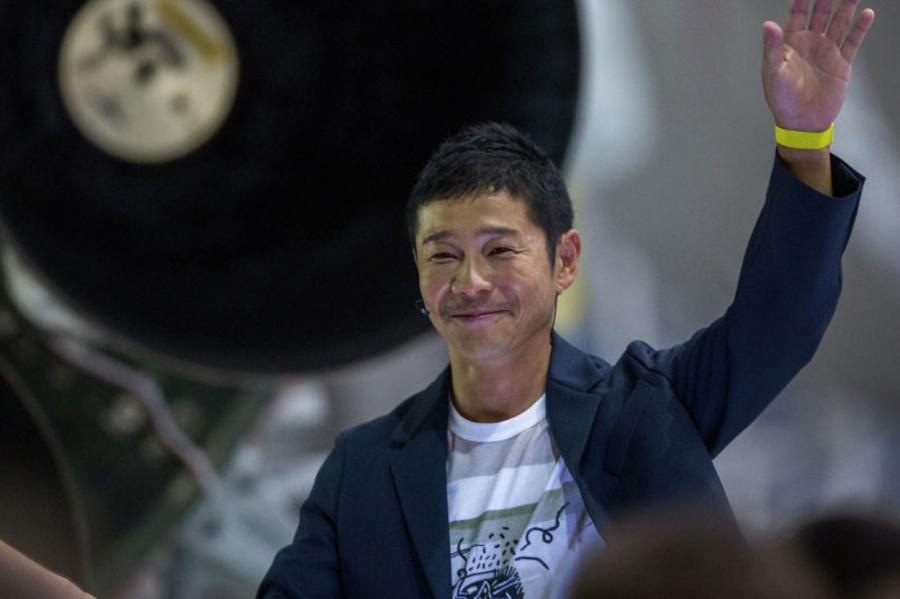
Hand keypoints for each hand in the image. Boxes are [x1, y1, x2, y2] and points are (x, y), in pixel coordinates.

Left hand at [762, 0, 874, 131]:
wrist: (802, 122)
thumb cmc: (782, 100)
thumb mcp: (772, 73)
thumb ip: (772, 48)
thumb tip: (768, 25)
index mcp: (791, 44)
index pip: (796, 14)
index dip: (801, 0)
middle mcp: (810, 43)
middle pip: (820, 14)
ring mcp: (827, 51)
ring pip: (839, 23)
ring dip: (846, 7)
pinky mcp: (842, 63)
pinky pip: (853, 41)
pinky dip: (860, 27)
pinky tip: (866, 14)